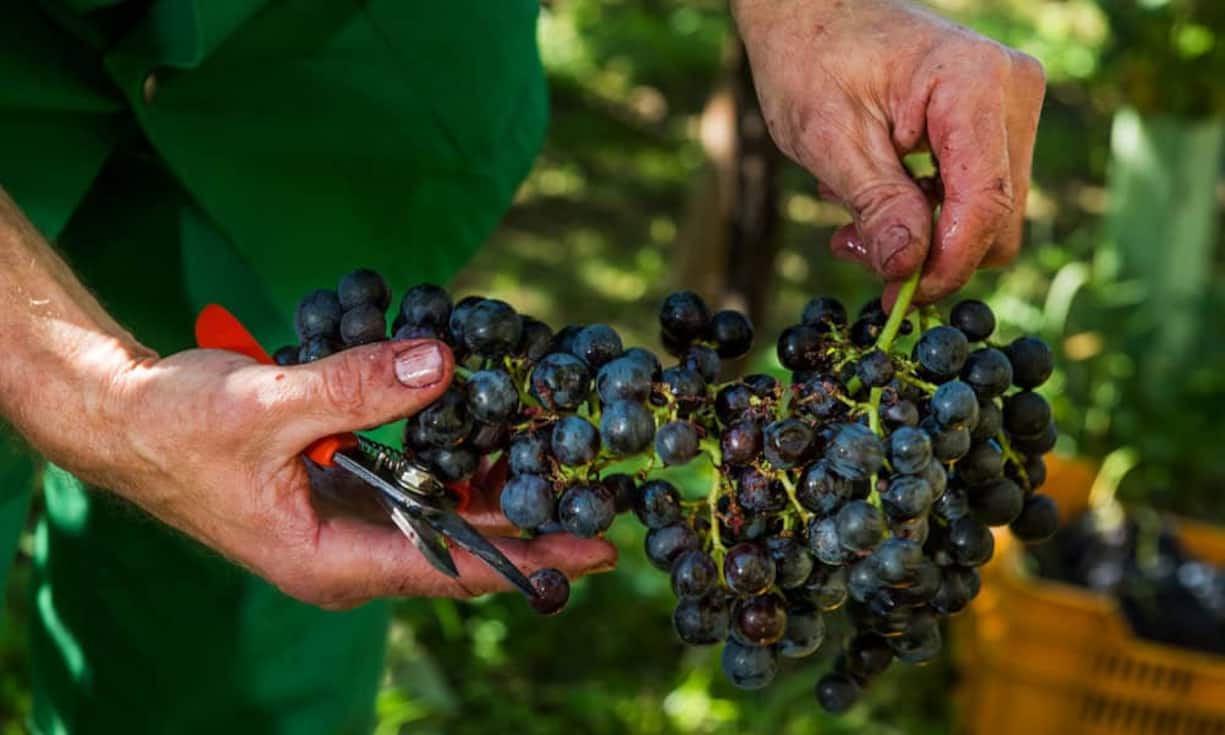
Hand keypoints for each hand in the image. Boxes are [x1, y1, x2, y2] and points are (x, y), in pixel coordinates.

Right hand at [78, 339, 615, 608]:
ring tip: (569, 471)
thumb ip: (353, 388)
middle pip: (461, 549)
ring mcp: (347, 525)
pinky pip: (417, 485)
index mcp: (329, 560)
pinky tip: (498, 437)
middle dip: (532, 529)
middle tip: (604, 504)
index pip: (451, 568)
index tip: (596, 553)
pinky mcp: (343, 490)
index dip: (529, 559)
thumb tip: (440, 364)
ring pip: (443, 516)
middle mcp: (347, 554)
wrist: (126, 417)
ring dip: (500, 492)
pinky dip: (458, 463)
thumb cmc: (178, 426)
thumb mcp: (265, 405)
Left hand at [733, 0, 1045, 303]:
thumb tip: (908, 269)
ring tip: (854, 221)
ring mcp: (1011, 105)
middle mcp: (1012, 91)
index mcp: (974, 84)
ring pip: (989, 215)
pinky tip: (876, 202)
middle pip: (997, 218)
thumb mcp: (829, 139)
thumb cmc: (811, 57)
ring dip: (924, 236)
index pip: (986, 204)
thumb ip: (877, 204)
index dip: (946, 265)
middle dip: (930, 252)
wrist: (812, 10)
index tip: (897, 300)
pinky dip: (928, 215)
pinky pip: (978, 195)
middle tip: (853, 246)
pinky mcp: (995, 121)